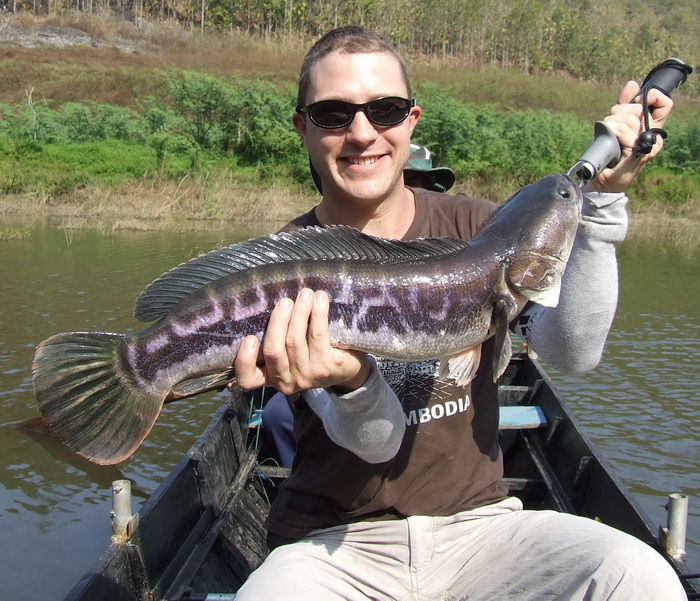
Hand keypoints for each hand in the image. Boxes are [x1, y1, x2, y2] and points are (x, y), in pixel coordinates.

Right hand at [233, 288, 370, 393]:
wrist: (346, 367)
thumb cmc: (309, 353)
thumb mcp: (287, 352)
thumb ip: (275, 337)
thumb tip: (268, 300)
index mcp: (269, 376)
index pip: (248, 379)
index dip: (244, 360)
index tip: (249, 338)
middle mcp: (286, 380)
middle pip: (274, 351)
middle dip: (278, 322)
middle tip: (285, 301)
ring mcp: (306, 375)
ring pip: (295, 341)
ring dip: (300, 312)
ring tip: (305, 294)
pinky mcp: (326, 367)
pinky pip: (317, 335)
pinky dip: (317, 313)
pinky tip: (320, 299)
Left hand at [584, 80, 673, 193]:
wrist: (605, 181)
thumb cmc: (611, 153)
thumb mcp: (618, 124)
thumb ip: (625, 104)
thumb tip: (632, 84)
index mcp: (654, 127)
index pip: (664, 103)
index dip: (651, 96)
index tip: (635, 100)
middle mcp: (655, 136)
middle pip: (640, 109)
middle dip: (619, 111)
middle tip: (610, 122)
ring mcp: (649, 146)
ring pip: (630, 120)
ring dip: (612, 122)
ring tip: (607, 132)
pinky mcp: (638, 154)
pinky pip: (625, 133)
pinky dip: (613, 132)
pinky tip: (609, 139)